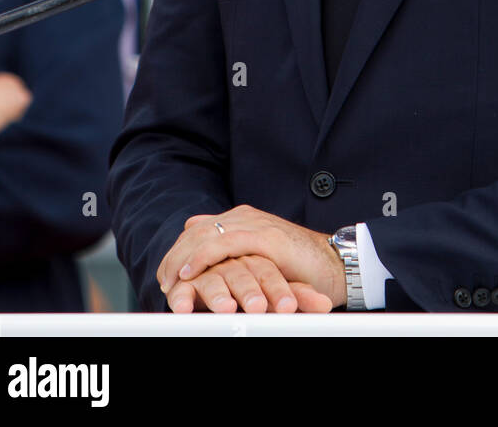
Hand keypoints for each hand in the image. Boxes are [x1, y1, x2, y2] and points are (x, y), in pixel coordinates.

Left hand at [157, 206, 347, 310]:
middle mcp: (244, 217)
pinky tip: (190, 273)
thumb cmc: (300, 269)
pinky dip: (202, 257)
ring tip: (169, 280)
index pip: (199, 229)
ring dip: (182, 258)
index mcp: (242, 220)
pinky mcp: (264, 237)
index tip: (166, 276)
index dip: (179, 251)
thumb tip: (207, 256)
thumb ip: (237, 254)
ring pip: (204, 235)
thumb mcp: (260, 261)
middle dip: (174, 255)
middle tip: (162, 281)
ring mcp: (254, 224)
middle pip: (196, 230)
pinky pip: (223, 243)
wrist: (335, 265)